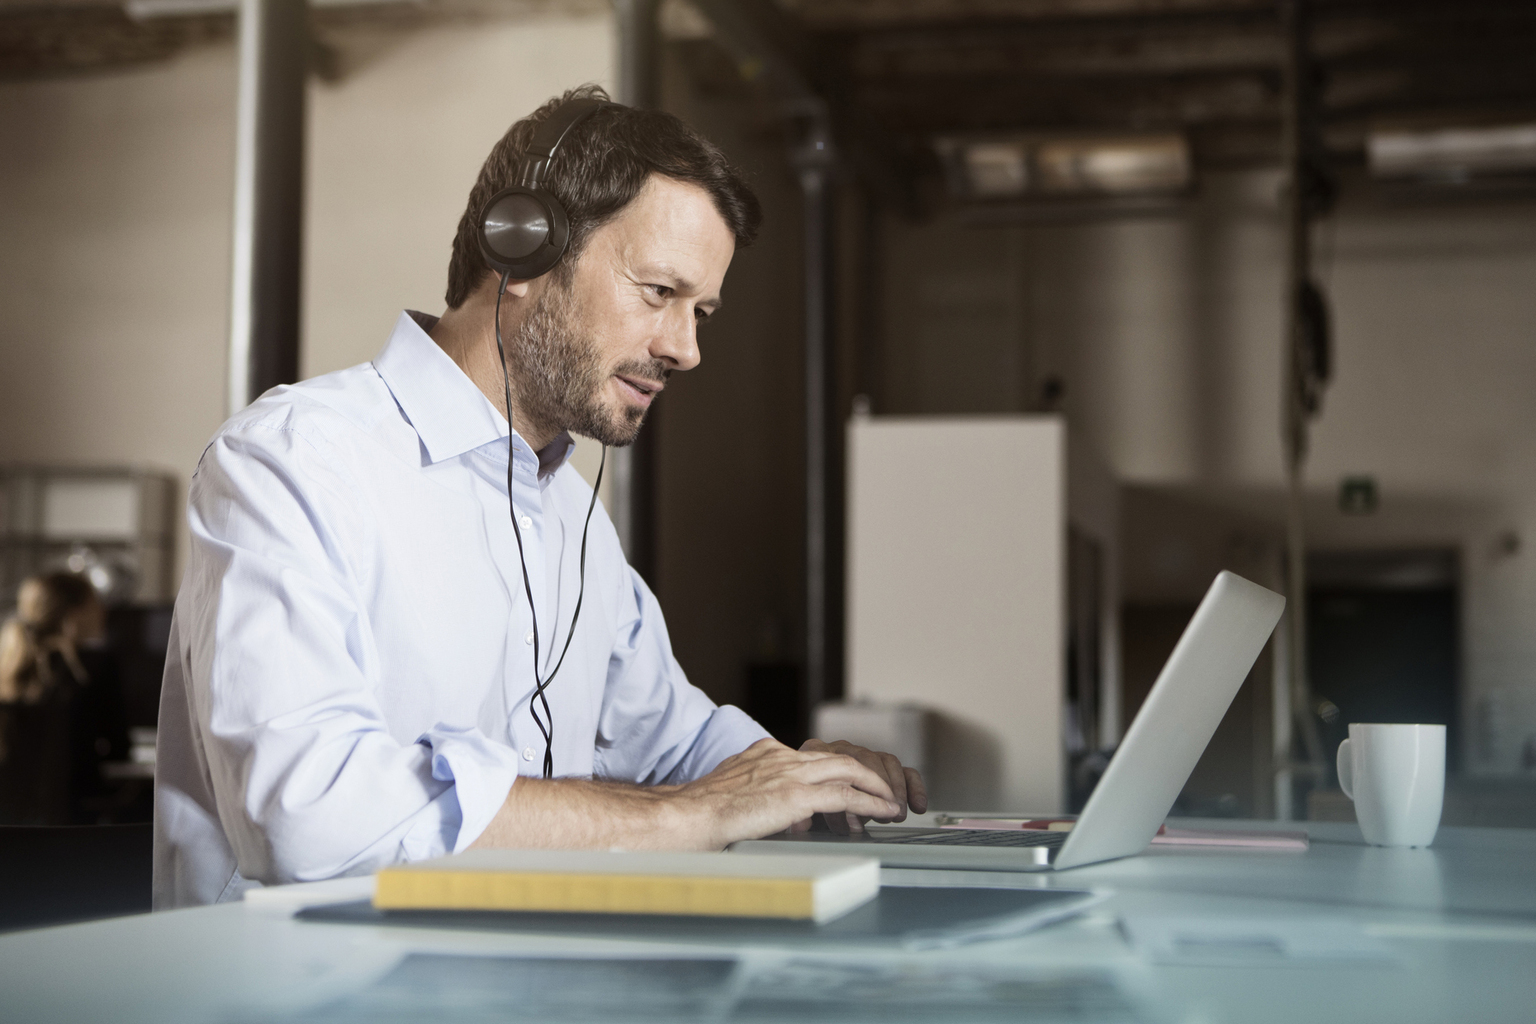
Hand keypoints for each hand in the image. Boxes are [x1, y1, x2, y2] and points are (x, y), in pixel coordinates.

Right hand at [673, 738, 903, 848]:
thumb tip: (772, 811)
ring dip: (875, 785)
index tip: (848, 782)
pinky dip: (870, 802)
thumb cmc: (701, 813)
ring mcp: (790, 773)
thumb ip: (758, 794)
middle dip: (866, 772)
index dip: (835, 770)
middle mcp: (781, 756)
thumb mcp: (734, 792)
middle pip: (836, 756)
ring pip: (848, 769)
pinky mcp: (796, 795)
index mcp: (765, 753)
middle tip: (884, 787)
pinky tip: (883, 811)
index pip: (811, 758)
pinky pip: (845, 796)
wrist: (690, 816)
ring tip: (892, 800)